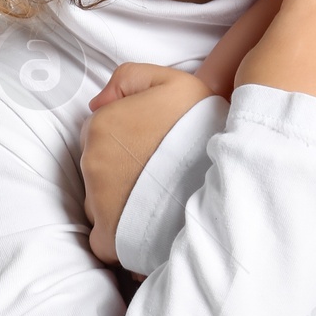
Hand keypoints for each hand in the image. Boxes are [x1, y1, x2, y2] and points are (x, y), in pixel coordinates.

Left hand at [80, 64, 213, 263]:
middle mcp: (92, 162)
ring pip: (98, 199)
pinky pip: (103, 237)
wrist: (223, 182)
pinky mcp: (108, 236)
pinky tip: (145, 225)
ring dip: (120, 199)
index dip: (125, 136)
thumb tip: (97, 102)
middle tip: (157, 170)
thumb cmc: (200, 130)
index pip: (98, 129)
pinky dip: (120, 234)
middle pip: (97, 164)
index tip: (151, 145)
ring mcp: (97, 201)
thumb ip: (128, 78)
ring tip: (157, 196)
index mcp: (101, 124)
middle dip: (120, 167)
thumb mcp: (174, 82)